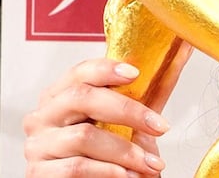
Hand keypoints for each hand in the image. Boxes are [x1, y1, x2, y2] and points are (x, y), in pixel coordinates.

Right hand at [23, 58, 169, 177]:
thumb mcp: (123, 126)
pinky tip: (127, 175)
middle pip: (81, 97)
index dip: (106, 68)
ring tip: (150, 164)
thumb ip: (145, 97)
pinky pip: (76, 167)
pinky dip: (107, 171)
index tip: (136, 73)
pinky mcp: (39, 173)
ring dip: (125, 151)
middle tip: (159, 126)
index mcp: (59, 97)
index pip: (79, 72)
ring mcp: (38, 145)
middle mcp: (43, 117)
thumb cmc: (102, 157)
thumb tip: (180, 53)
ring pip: (83, 136)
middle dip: (127, 111)